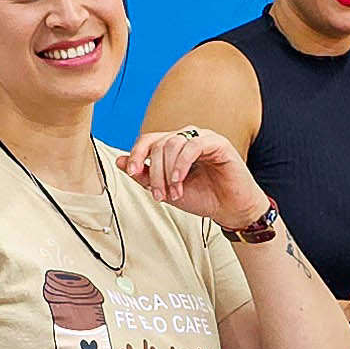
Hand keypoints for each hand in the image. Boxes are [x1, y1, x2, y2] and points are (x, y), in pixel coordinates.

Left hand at [121, 126, 271, 229]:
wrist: (230, 209)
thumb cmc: (204, 197)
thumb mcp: (166, 189)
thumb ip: (144, 175)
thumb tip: (120, 161)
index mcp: (174, 147)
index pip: (149, 140)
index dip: (136, 153)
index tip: (131, 171)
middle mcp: (187, 139)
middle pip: (159, 144)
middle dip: (154, 172)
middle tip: (158, 194)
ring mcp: (202, 139)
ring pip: (173, 144)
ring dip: (168, 172)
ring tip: (174, 193)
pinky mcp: (218, 143)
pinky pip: (193, 146)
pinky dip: (181, 164)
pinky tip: (180, 180)